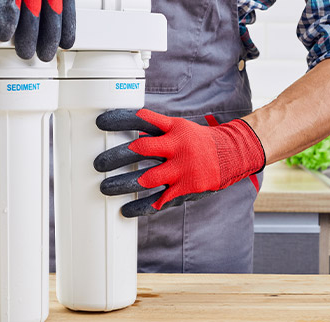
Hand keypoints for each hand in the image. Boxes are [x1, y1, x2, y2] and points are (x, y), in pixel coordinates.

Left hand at [94, 109, 265, 216]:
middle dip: (116, 156)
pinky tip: (125, 209)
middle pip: (141, 149)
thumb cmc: (198, 140)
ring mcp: (182, 170)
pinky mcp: (186, 189)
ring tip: (104, 187)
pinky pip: (159, 200)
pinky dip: (140, 206)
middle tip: (98, 163)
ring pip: (147, 178)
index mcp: (173, 129)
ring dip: (122, 183)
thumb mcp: (179, 127)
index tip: (100, 123)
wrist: (231, 155)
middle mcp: (177, 147)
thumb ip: (156, 130)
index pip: (143, 120)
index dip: (120, 120)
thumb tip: (131, 132)